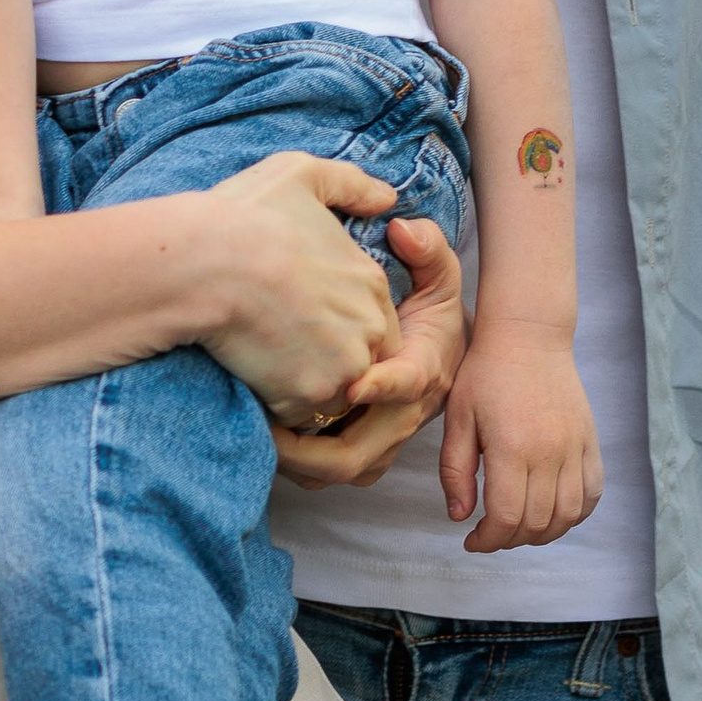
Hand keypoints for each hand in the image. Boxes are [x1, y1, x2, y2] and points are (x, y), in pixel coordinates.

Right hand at [195, 154, 402, 425]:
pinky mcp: (311, 395)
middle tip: (276, 338)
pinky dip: (277, 403)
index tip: (290, 310)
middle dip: (324, 357)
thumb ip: (350, 183)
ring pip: (332, 390)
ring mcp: (345, 365)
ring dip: (303, 383)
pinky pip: (300, 414)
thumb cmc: (245, 216)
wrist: (206, 264)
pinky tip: (249, 374)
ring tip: (260, 357)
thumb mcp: (301, 175)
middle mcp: (370, 327)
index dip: (329, 320)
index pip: (367, 318)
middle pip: (358, 358)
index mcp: (371, 281)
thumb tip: (386, 197)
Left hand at [272, 217, 464, 486]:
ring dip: (299, 462)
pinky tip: (267, 438)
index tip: (352, 384)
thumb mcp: (438, 274)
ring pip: (341, 470)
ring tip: (258, 437)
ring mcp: (385, 438)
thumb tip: (403, 228)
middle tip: (268, 428)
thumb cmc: (432, 305)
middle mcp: (406, 414)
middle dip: (310, 449)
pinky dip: (301, 464)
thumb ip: (426, 248)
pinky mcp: (368, 450)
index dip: (382, 386)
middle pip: (359, 453)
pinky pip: (332, 472)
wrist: (444, 348)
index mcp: (425, 369)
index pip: (407, 384)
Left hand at [438, 320, 600, 552]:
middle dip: (510, 540)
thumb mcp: (458, 418)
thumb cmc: (486, 374)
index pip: (506, 517)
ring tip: (519, 527)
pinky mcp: (590, 442)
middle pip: (537, 523)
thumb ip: (455, 471)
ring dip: (543, 533)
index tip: (472, 540)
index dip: (488, 540)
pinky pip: (592, 494)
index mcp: (511, 448)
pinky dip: (574, 514)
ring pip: (568, 515)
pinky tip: (552, 512)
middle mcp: (549, 452)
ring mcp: (575, 448)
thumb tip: (460, 517)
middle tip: (491, 534)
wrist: (529, 336)